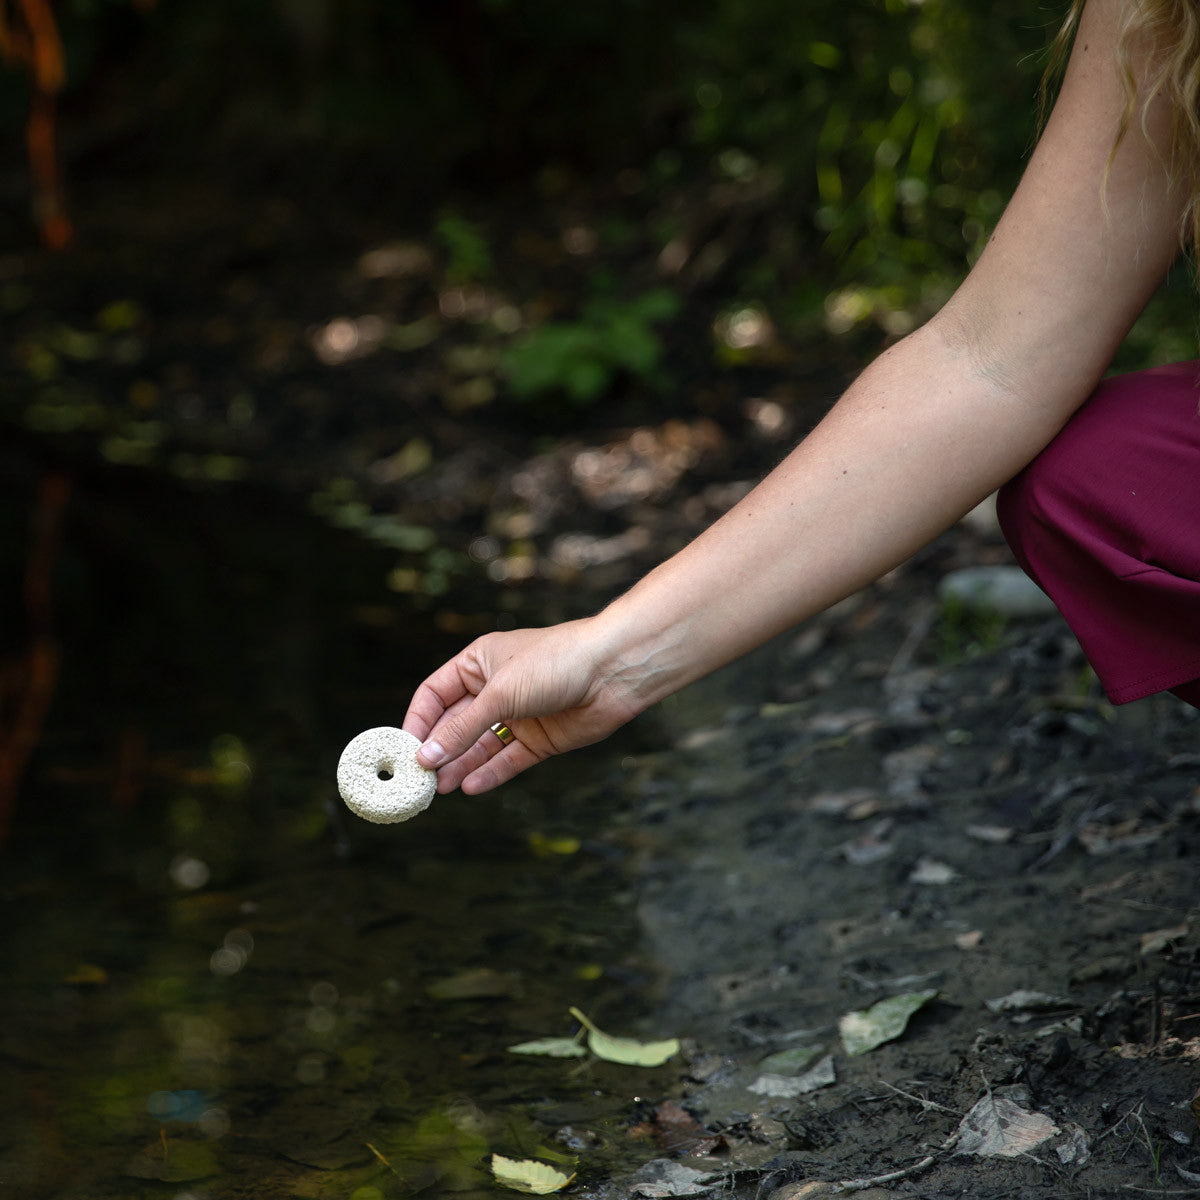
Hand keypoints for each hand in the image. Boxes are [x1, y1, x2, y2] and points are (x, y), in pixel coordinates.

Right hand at [402, 617, 644, 794]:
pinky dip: (490, 773)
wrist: (614, 671)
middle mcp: (496, 689)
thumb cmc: (555, 663)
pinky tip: (470, 787)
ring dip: (460, 766)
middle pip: (455, 724)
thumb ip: (462, 728)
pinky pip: (508, 760)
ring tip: (438, 789)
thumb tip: (426, 756)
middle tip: (417, 779)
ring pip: (480, 746)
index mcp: (479, 663)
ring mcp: (519, 715)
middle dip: (438, 750)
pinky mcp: (541, 739)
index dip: (418, 721)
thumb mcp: (501, 693)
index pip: (434, 694)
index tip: (404, 749)